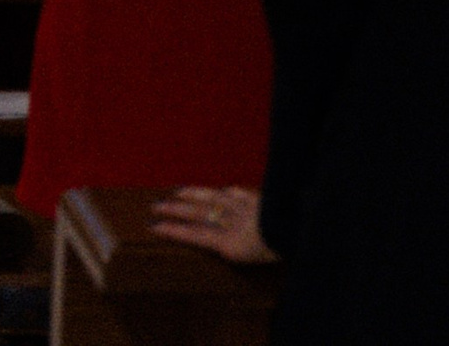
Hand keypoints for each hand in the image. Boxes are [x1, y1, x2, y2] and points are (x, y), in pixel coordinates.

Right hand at [150, 191, 271, 265]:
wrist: (294, 229)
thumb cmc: (277, 250)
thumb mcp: (254, 259)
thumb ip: (235, 249)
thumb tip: (220, 242)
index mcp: (229, 243)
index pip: (194, 234)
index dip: (174, 230)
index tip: (153, 226)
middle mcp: (231, 223)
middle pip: (198, 213)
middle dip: (176, 209)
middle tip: (156, 205)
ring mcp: (242, 209)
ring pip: (213, 199)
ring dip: (194, 195)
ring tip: (178, 192)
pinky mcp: (256, 201)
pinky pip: (239, 194)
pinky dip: (229, 191)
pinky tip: (224, 189)